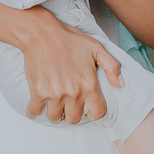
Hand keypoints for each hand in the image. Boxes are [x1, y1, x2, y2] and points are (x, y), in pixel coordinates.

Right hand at [19, 7, 122, 123]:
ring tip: (54, 104)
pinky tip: (37, 105)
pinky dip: (34, 111)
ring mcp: (55, 94)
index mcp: (89, 85)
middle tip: (68, 105)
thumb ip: (112, 66)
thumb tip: (120, 84)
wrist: (42, 34)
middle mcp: (73, 93)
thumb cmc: (69, 39)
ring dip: (55, 113)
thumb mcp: (97, 48)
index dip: (93, 114)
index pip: (97, 113)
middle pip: (74, 119)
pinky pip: (34, 112)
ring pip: (55, 118)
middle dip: (72, 114)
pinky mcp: (38, 92)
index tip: (87, 111)